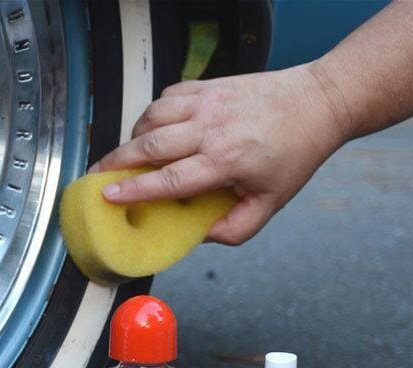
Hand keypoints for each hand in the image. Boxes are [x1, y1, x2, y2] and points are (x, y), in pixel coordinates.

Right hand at [88, 64, 349, 244]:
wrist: (317, 102)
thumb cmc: (294, 154)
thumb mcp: (271, 203)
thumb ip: (234, 229)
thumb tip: (198, 236)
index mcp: (226, 160)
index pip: (169, 179)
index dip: (134, 190)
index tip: (106, 196)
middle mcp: (212, 128)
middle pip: (150, 145)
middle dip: (117, 162)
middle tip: (95, 177)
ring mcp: (207, 102)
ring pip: (152, 117)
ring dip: (132, 138)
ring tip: (124, 156)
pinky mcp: (206, 86)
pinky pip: (165, 99)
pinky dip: (151, 115)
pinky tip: (152, 131)